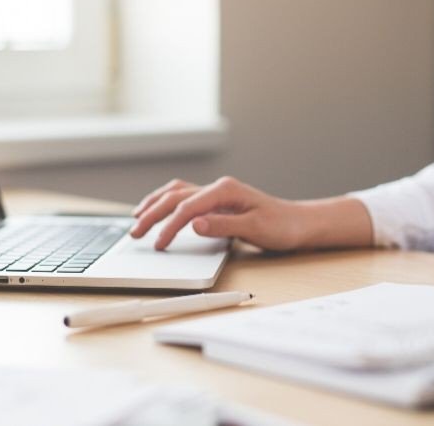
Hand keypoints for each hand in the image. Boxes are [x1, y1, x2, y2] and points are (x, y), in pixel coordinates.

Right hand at [129, 176, 305, 250]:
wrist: (298, 223)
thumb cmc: (281, 226)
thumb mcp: (255, 229)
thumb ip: (223, 226)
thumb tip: (194, 224)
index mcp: (225, 190)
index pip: (187, 207)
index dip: (169, 226)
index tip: (158, 245)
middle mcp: (218, 188)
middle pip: (175, 197)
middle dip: (152, 214)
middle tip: (135, 233)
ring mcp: (216, 193)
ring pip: (176, 193)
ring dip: (154, 204)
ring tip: (136, 217)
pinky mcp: (216, 201)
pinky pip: (184, 197)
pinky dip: (166, 202)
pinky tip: (158, 210)